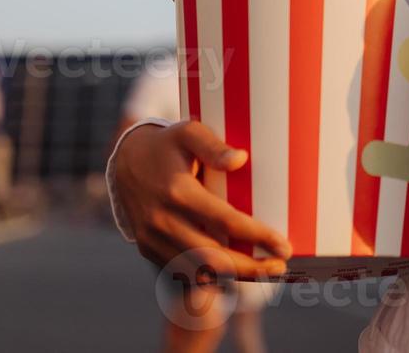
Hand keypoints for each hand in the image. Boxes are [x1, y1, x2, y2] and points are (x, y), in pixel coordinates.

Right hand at [113, 120, 291, 280]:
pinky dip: (210, 274)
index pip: (226, 222)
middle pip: (214, 257)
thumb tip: (241, 159)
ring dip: (233, 276)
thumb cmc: (167, 144)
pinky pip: (182, 269)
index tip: (284, 246)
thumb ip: (214, 146)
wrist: (124, 160)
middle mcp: (163, 220)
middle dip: (250, 268)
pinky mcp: (148, 248)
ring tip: (264, 272)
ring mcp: (153, 238)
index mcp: (178, 192)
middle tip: (279, 266)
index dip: (258, 237)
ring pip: (198, 270)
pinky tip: (235, 270)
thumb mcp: (189, 132)